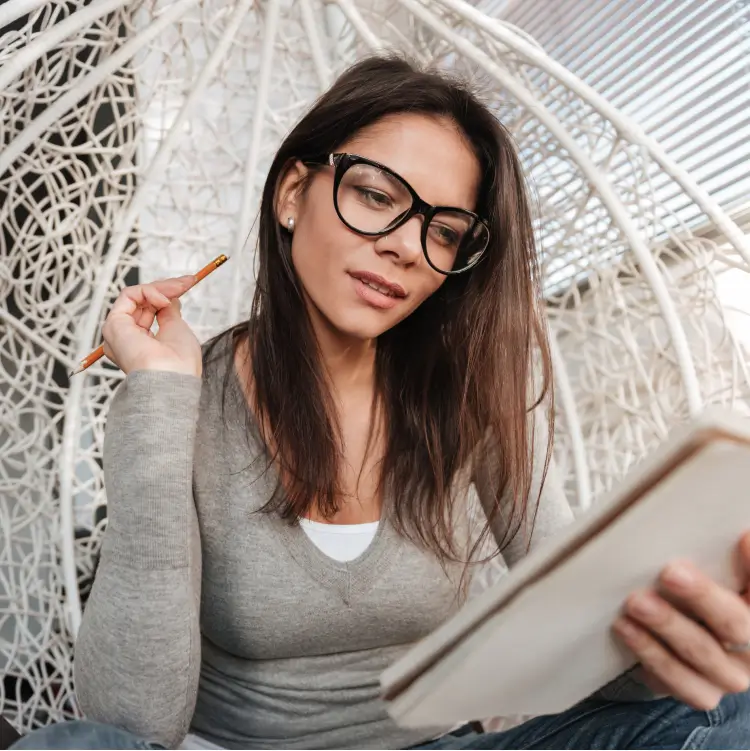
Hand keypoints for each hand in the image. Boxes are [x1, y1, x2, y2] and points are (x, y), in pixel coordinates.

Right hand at [101, 276, 201, 377]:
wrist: (171, 378)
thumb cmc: (179, 363)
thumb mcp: (177, 329)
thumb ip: (168, 312)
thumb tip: (169, 297)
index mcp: (142, 344)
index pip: (150, 311)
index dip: (167, 295)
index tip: (188, 284)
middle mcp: (128, 338)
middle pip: (143, 302)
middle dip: (167, 288)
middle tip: (188, 282)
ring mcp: (119, 331)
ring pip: (136, 296)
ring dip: (161, 288)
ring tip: (179, 289)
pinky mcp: (113, 324)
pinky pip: (129, 295)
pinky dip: (148, 292)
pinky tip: (163, 300)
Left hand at [613, 530, 749, 709]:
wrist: (687, 650)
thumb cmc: (704, 603)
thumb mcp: (719, 577)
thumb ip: (726, 560)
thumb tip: (737, 531)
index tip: (741, 538)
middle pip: (736, 623)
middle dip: (702, 595)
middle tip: (671, 572)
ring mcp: (729, 675)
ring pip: (702, 653)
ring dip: (667, 625)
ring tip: (637, 602)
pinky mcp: (699, 692)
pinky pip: (677, 679)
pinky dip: (649, 652)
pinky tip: (627, 628)